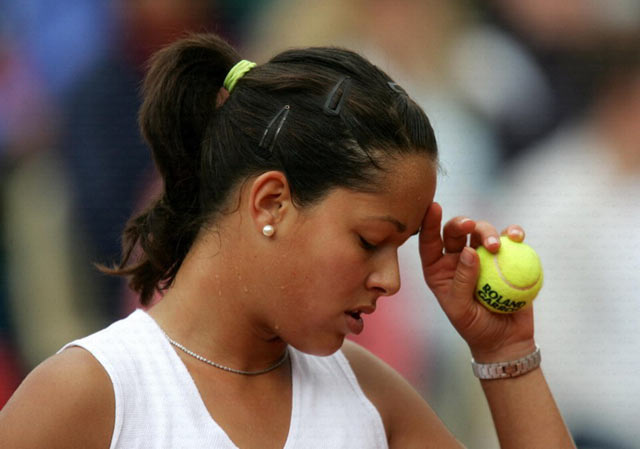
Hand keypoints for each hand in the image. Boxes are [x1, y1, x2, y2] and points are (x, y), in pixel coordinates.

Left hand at [419, 202, 535, 362]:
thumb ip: (462, 281)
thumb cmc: (475, 328)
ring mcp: (482, 256)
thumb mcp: (461, 309)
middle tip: (470, 226)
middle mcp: (457, 258)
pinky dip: (513, 233)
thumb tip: (468, 251)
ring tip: (496, 246)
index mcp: (438, 269)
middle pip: (456, 231)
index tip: (434, 207)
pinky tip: (516, 235)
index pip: (429, 242)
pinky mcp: (506, 258)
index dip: (429, 223)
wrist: (505, 340)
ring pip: (481, 231)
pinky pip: (508, 240)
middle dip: (462, 223)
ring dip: (487, 231)